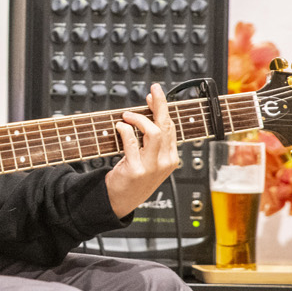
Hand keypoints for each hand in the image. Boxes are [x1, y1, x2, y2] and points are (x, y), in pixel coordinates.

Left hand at [105, 83, 181, 217]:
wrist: (120, 200)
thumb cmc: (133, 178)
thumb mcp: (148, 159)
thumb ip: (150, 140)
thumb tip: (146, 113)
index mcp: (170, 158)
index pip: (171, 128)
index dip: (162, 109)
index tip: (153, 96)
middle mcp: (165, 162)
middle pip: (165, 126)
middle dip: (160, 105)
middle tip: (153, 90)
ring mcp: (152, 167)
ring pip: (153, 133)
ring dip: (139, 119)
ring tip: (127, 115)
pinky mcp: (137, 170)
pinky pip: (132, 143)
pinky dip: (126, 130)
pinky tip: (120, 126)